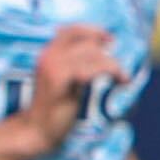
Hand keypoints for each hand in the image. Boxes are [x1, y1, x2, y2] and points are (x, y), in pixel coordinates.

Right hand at [15, 24, 124, 152]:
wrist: (37, 129)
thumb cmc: (53, 107)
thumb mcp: (62, 79)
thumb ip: (74, 63)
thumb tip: (101, 49)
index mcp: (48, 52)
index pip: (73, 30)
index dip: (94, 31)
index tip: (109, 40)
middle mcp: (49, 55)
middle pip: (88, 43)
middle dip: (107, 54)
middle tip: (118, 69)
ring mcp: (53, 66)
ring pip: (93, 54)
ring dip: (113, 65)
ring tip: (122, 77)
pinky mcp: (61, 79)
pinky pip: (92, 68)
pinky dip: (110, 72)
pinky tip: (119, 81)